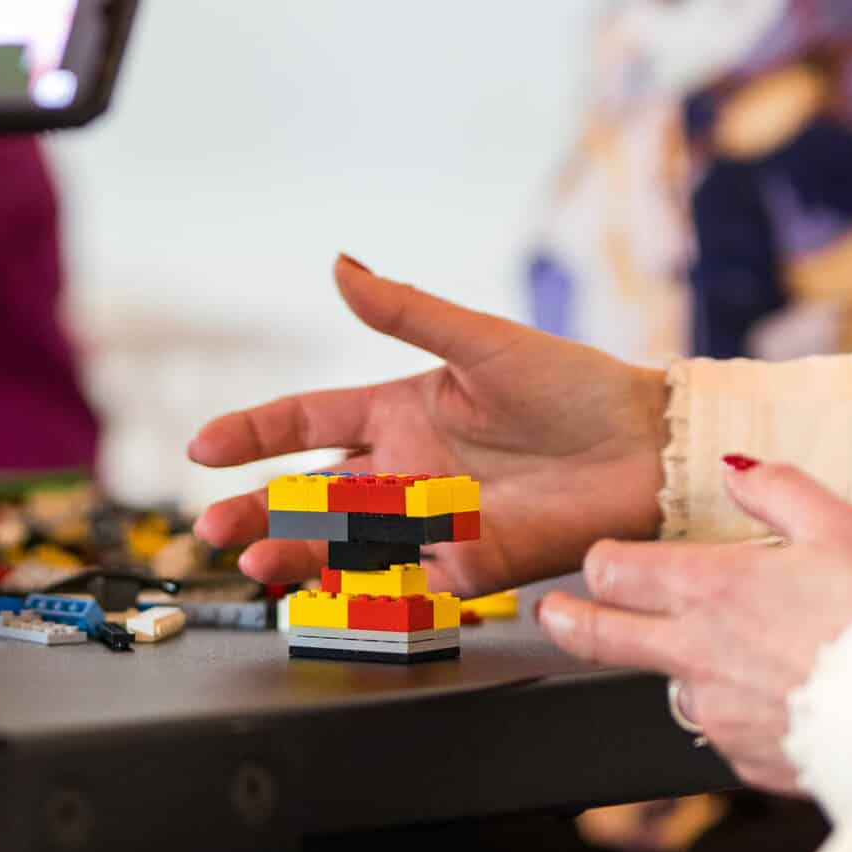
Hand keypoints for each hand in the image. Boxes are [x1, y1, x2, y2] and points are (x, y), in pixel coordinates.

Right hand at [190, 257, 669, 597]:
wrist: (648, 451)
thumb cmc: (572, 388)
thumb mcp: (482, 342)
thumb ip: (407, 313)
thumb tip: (340, 265)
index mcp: (399, 411)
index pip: (307, 422)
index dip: (253, 434)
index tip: (203, 446)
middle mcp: (404, 469)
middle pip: (311, 494)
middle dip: (257, 512)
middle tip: (213, 529)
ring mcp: (431, 519)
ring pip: (345, 542)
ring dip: (296, 555)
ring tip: (256, 565)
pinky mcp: (468, 564)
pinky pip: (408, 577)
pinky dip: (371, 584)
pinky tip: (341, 585)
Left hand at [539, 462, 851, 793]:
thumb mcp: (843, 528)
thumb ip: (777, 488)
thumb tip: (734, 466)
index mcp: (709, 588)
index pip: (612, 570)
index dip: (600, 561)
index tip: (601, 560)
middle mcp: (695, 653)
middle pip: (599, 637)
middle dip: (567, 621)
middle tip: (552, 613)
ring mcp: (716, 712)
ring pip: (670, 684)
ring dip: (680, 667)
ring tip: (725, 654)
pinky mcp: (744, 759)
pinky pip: (722, 730)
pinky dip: (736, 711)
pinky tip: (776, 695)